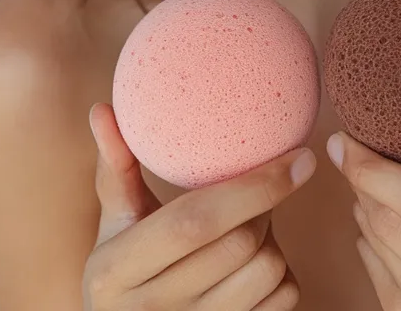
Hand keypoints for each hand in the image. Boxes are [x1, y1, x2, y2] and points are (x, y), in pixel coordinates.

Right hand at [83, 102, 315, 309]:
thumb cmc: (125, 269)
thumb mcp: (114, 224)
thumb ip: (116, 168)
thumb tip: (102, 109)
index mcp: (114, 270)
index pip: (193, 222)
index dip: (251, 187)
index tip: (298, 155)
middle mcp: (149, 310)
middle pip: (240, 243)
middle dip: (263, 205)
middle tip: (258, 184)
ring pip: (267, 272)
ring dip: (273, 238)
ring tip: (249, 224)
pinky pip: (283, 299)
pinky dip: (282, 273)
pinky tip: (254, 262)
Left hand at [326, 83, 400, 309]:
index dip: (376, 172)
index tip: (347, 139)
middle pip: (391, 226)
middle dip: (362, 182)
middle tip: (352, 147)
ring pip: (378, 252)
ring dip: (363, 209)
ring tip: (368, 181)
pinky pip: (378, 280)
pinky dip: (369, 245)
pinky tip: (377, 223)